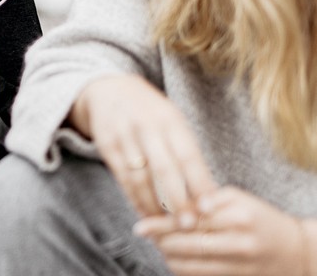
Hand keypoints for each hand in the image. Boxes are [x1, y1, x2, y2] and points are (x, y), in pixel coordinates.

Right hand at [71, 75, 216, 222]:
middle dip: (178, 199)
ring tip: (167, 226)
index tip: (209, 207)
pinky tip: (145, 213)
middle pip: (164, 168)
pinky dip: (135, 199)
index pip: (188, 155)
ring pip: (141, 177)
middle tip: (189, 224)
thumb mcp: (172, 121)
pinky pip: (122, 178)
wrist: (108, 90)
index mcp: (170, 119)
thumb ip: (187, 151)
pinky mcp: (107, 145)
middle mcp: (147, 126)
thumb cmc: (151, 113)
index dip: (199, 182)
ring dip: (154, 205)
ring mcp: (124, 135)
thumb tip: (208, 192)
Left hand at [134, 187, 316, 275]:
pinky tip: (176, 259)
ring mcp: (239, 264)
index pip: (191, 219)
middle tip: (148, 234)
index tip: (141, 225)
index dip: (162, 224)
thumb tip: (174, 205)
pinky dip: (182, 269)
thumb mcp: (238, 199)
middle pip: (187, 244)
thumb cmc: (261, 218)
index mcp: (237, 215)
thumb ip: (206, 199)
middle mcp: (239, 241)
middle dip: (162, 241)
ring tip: (162, 246)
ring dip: (169, 257)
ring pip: (190, 265)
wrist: (298, 251)